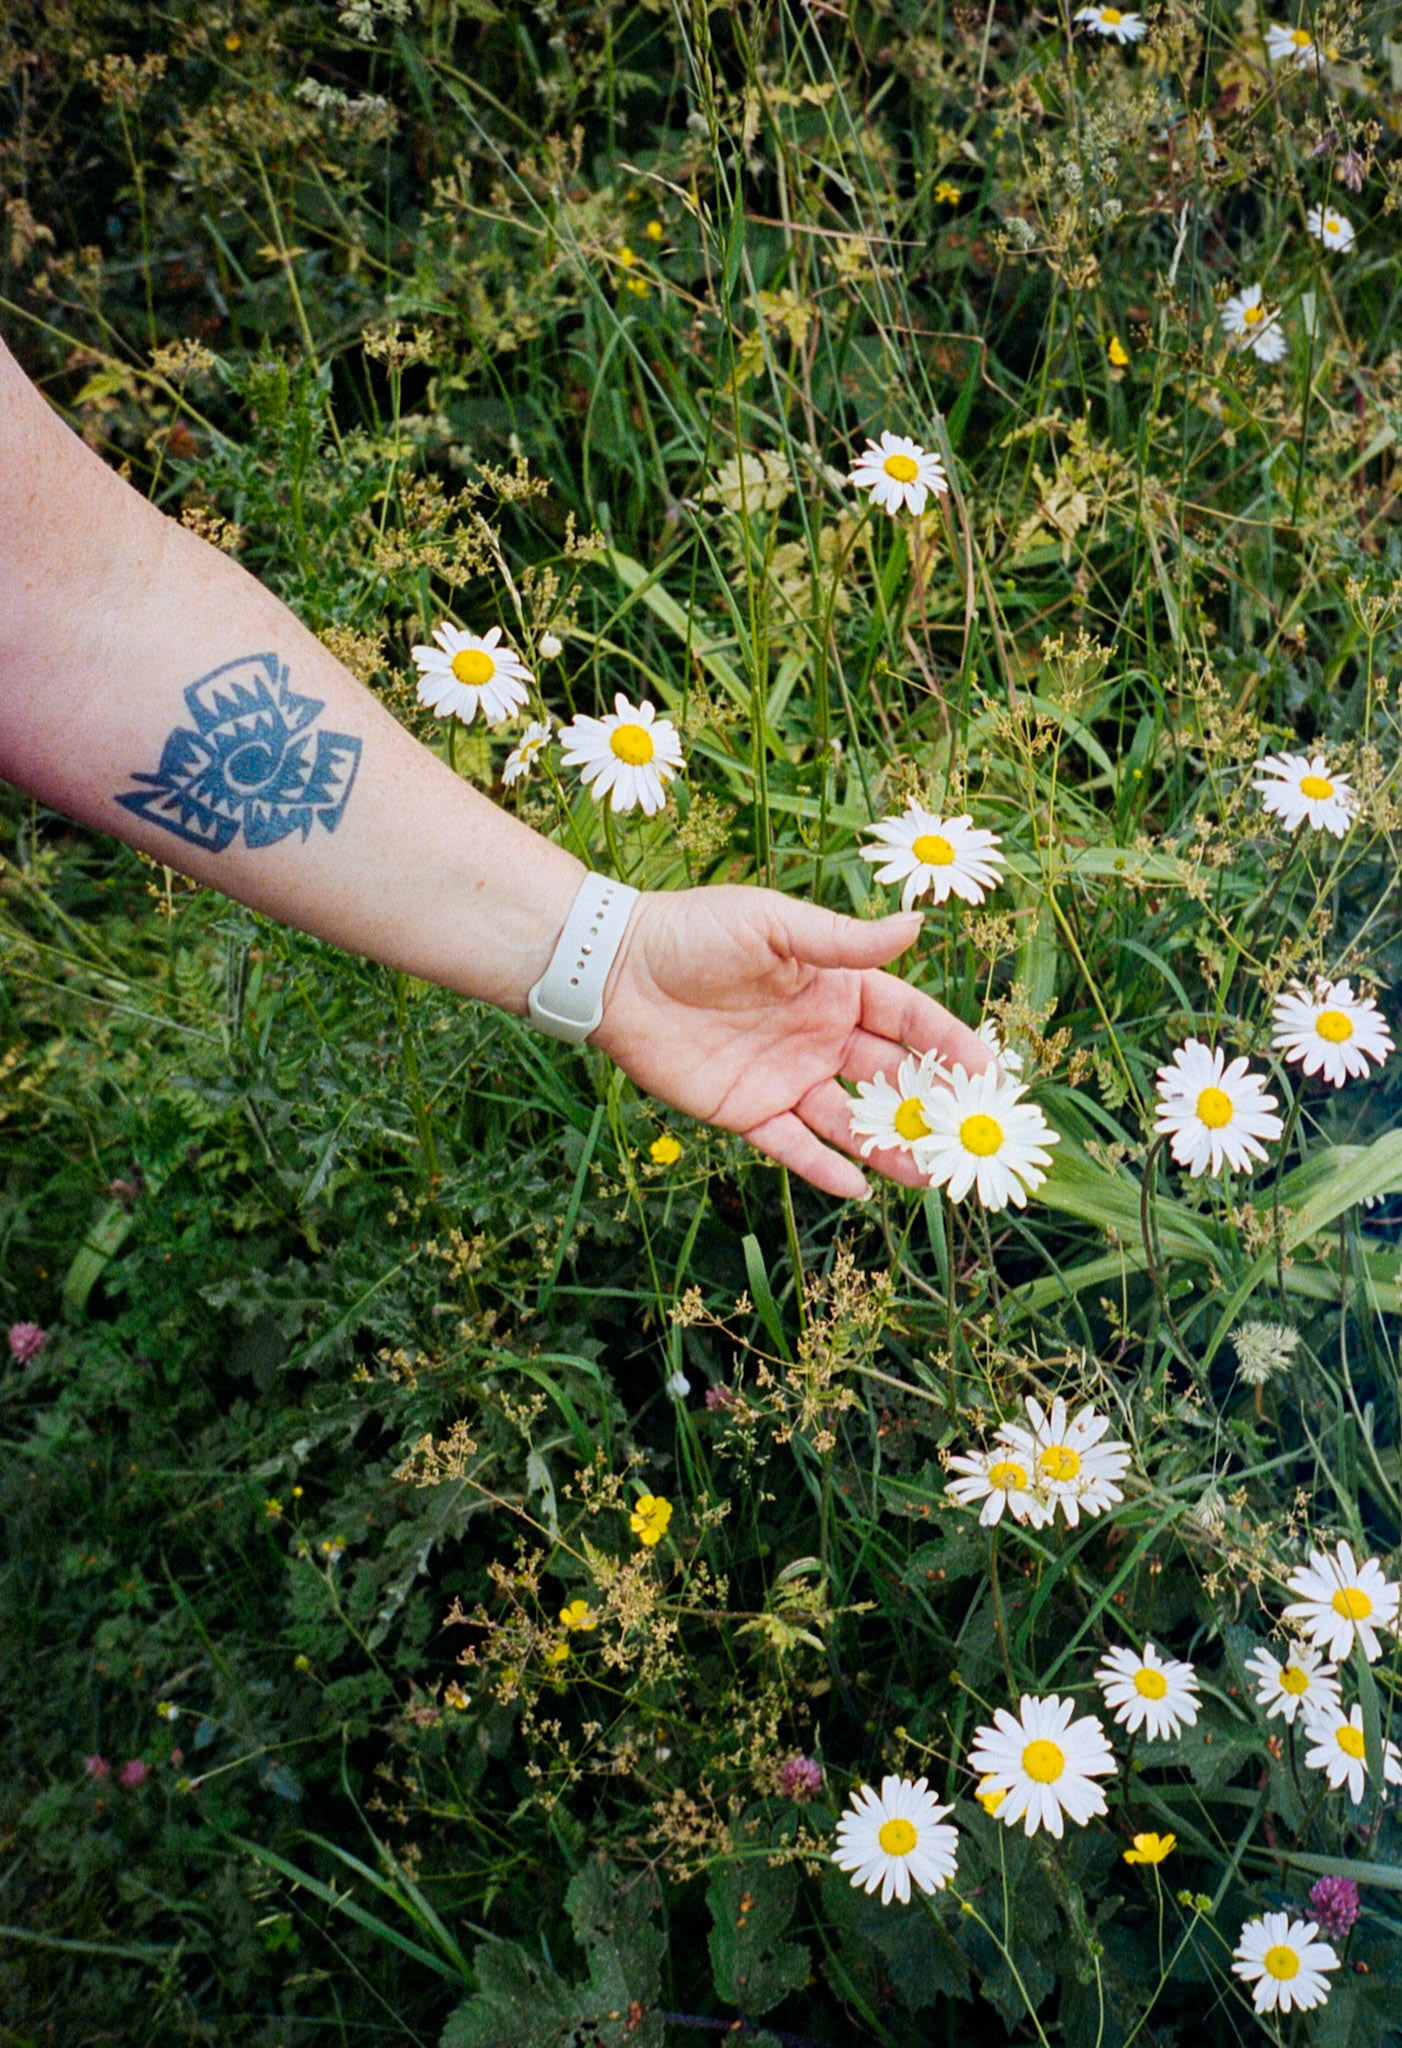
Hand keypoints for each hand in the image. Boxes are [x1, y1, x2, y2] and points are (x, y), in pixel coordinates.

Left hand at [592, 884, 991, 1199]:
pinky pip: (793, 1147)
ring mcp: (785, 1077)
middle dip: (931, 1106)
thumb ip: (844, 940)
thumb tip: (918, 926)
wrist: (615, 970)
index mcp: (834, 986)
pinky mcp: (746, 1111)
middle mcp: (819, 1035)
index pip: (908, 1019)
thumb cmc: (695, 932)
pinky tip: (859, 1186)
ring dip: (890, 1147)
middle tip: (970, 1137)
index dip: (949, 1044)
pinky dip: (823, 1168)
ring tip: (929, 1175)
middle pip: (889, 1078)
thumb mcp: (775, 924)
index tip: (990, 1073)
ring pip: (850, 1121)